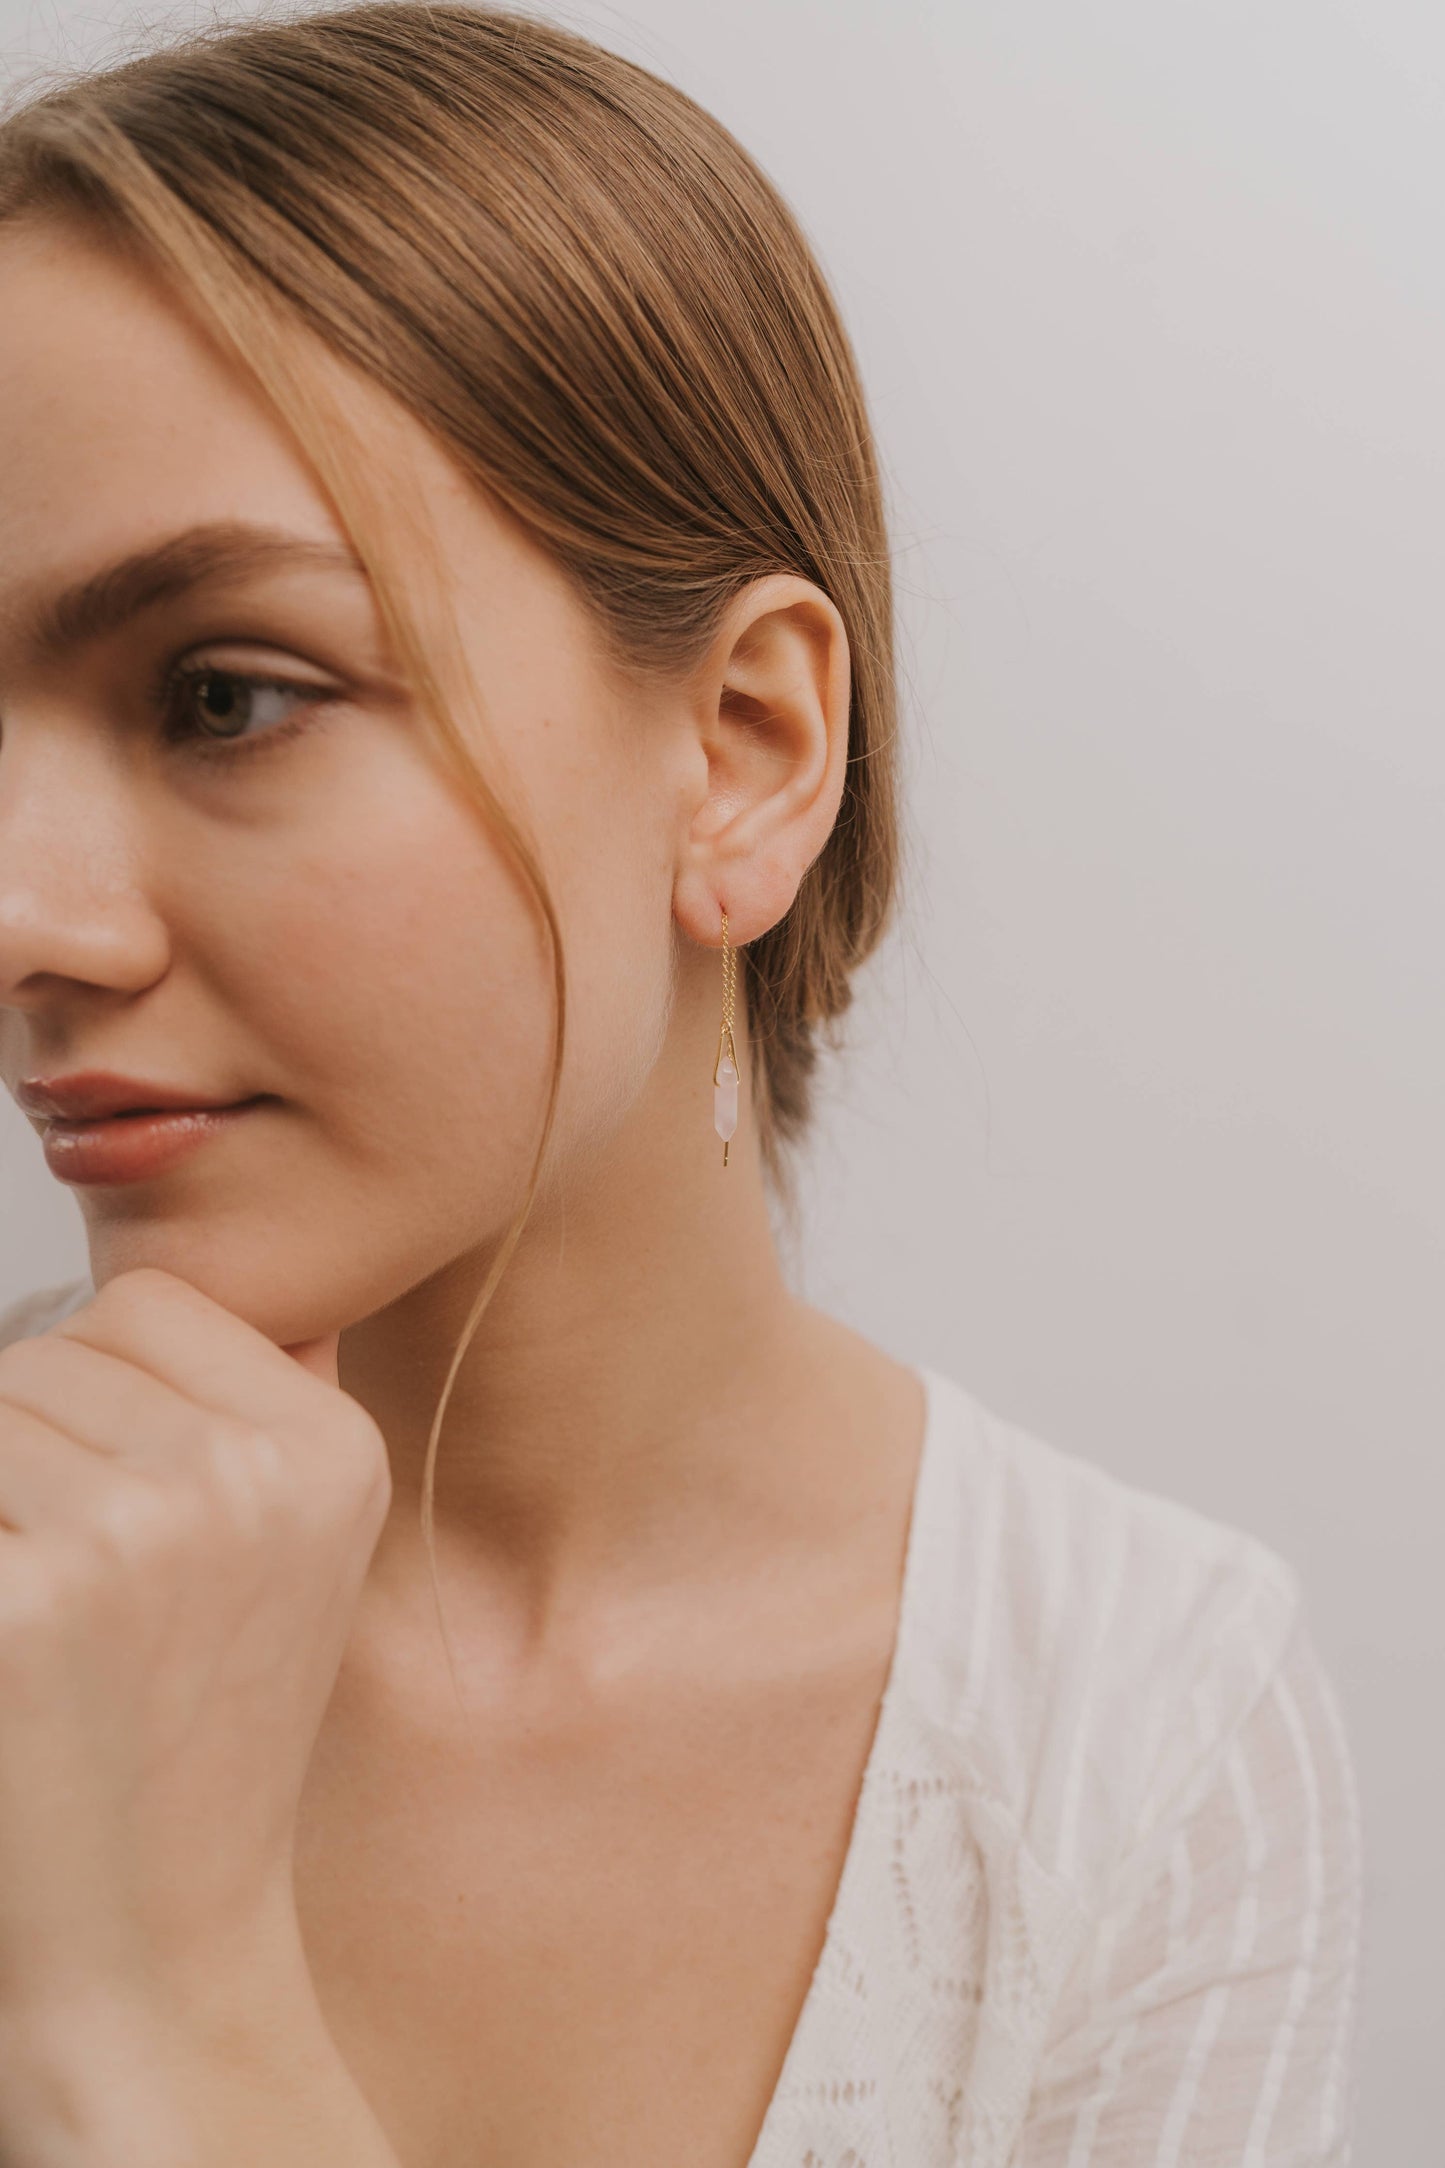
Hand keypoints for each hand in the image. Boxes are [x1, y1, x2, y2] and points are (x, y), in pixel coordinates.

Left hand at [0, 1266, 390, 2057]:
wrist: (152, 1947)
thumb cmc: (199, 1745)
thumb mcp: (297, 1550)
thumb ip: (264, 1397)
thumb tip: (187, 1267)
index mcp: (327, 1449)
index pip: (148, 1304)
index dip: (102, 1391)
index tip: (119, 1505)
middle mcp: (247, 1477)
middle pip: (44, 1355)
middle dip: (27, 1453)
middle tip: (75, 1592)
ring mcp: (135, 1537)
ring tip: (44, 1618)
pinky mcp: (25, 1605)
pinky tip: (12, 1654)